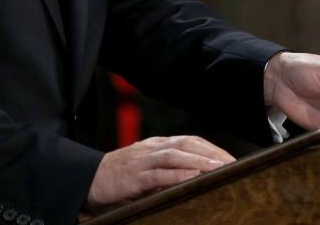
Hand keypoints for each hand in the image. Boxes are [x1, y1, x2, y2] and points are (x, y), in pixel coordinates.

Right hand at [86, 135, 234, 208]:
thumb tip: (195, 176)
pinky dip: (177, 173)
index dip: (210, 147)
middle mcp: (152, 148)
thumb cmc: (120, 177)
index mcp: (157, 145)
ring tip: (219, 167)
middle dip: (211, 152)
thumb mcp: (146, 168)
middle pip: (187, 144)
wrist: (87, 179)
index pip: (190, 140)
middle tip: (232, 163)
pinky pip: (159, 174)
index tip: (230, 158)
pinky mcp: (134, 176)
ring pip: (176, 155)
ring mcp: (143, 160)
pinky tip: (193, 176)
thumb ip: (167, 169)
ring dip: (200, 160)